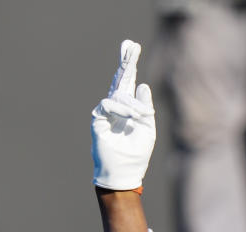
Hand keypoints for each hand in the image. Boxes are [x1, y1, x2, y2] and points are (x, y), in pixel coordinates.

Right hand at [91, 40, 155, 190]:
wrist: (125, 172)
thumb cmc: (137, 154)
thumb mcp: (147, 128)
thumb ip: (145, 107)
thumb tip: (143, 85)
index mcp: (129, 108)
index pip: (128, 82)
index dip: (130, 64)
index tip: (132, 46)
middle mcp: (116, 107)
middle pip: (120, 80)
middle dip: (126, 62)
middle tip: (131, 45)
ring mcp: (106, 113)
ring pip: (118, 94)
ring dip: (132, 103)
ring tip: (142, 115)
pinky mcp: (98, 120)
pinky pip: (109, 105)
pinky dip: (122, 109)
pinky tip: (133, 116)